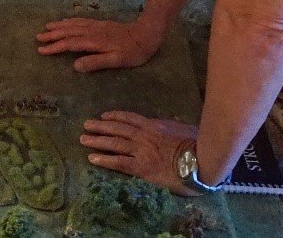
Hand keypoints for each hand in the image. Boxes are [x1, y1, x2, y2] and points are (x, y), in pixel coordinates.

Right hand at [36, 16, 161, 70]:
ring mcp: (96, 26)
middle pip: (68, 32)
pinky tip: (66, 21)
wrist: (147, 33)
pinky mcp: (100, 24)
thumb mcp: (116, 61)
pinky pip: (80, 21)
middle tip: (38, 38)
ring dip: (59, 26)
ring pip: (73, 25)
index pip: (70, 44)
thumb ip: (95, 63)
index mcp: (94, 41)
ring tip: (46, 27)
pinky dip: (70, 21)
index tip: (41, 50)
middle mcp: (92, 32)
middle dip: (52, 35)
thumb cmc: (133, 52)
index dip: (55, 47)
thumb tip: (74, 66)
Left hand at [81, 111, 199, 194]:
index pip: (130, 118)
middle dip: (100, 126)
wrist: (200, 160)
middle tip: (86, 124)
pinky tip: (92, 158)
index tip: (104, 116)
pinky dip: (105, 160)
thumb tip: (171, 124)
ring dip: (97, 141)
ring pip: (114, 143)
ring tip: (83, 139)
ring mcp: (141, 151)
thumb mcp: (184, 128)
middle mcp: (143, 135)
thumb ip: (173, 126)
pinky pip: (119, 162)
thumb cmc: (197, 144)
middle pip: (117, 129)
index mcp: (154, 125)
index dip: (115, 116)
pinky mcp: (141, 168)